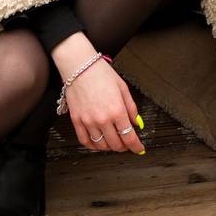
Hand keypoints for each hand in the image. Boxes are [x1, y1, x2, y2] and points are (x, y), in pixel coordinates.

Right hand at [55, 38, 145, 153]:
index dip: (136, 147)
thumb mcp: (123, 88)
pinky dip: (93, 146)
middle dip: (124, 147)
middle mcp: (102, 119)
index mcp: (117, 110)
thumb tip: (136, 122)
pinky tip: (98, 143)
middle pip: (116, 144)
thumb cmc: (100, 73)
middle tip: (127, 144)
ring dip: (110, 147)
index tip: (139, 149)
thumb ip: (131, 108)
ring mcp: (88, 121)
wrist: (79, 66)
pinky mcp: (77, 121)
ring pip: (101, 145)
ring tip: (113, 141)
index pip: (129, 137)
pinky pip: (85, 141)